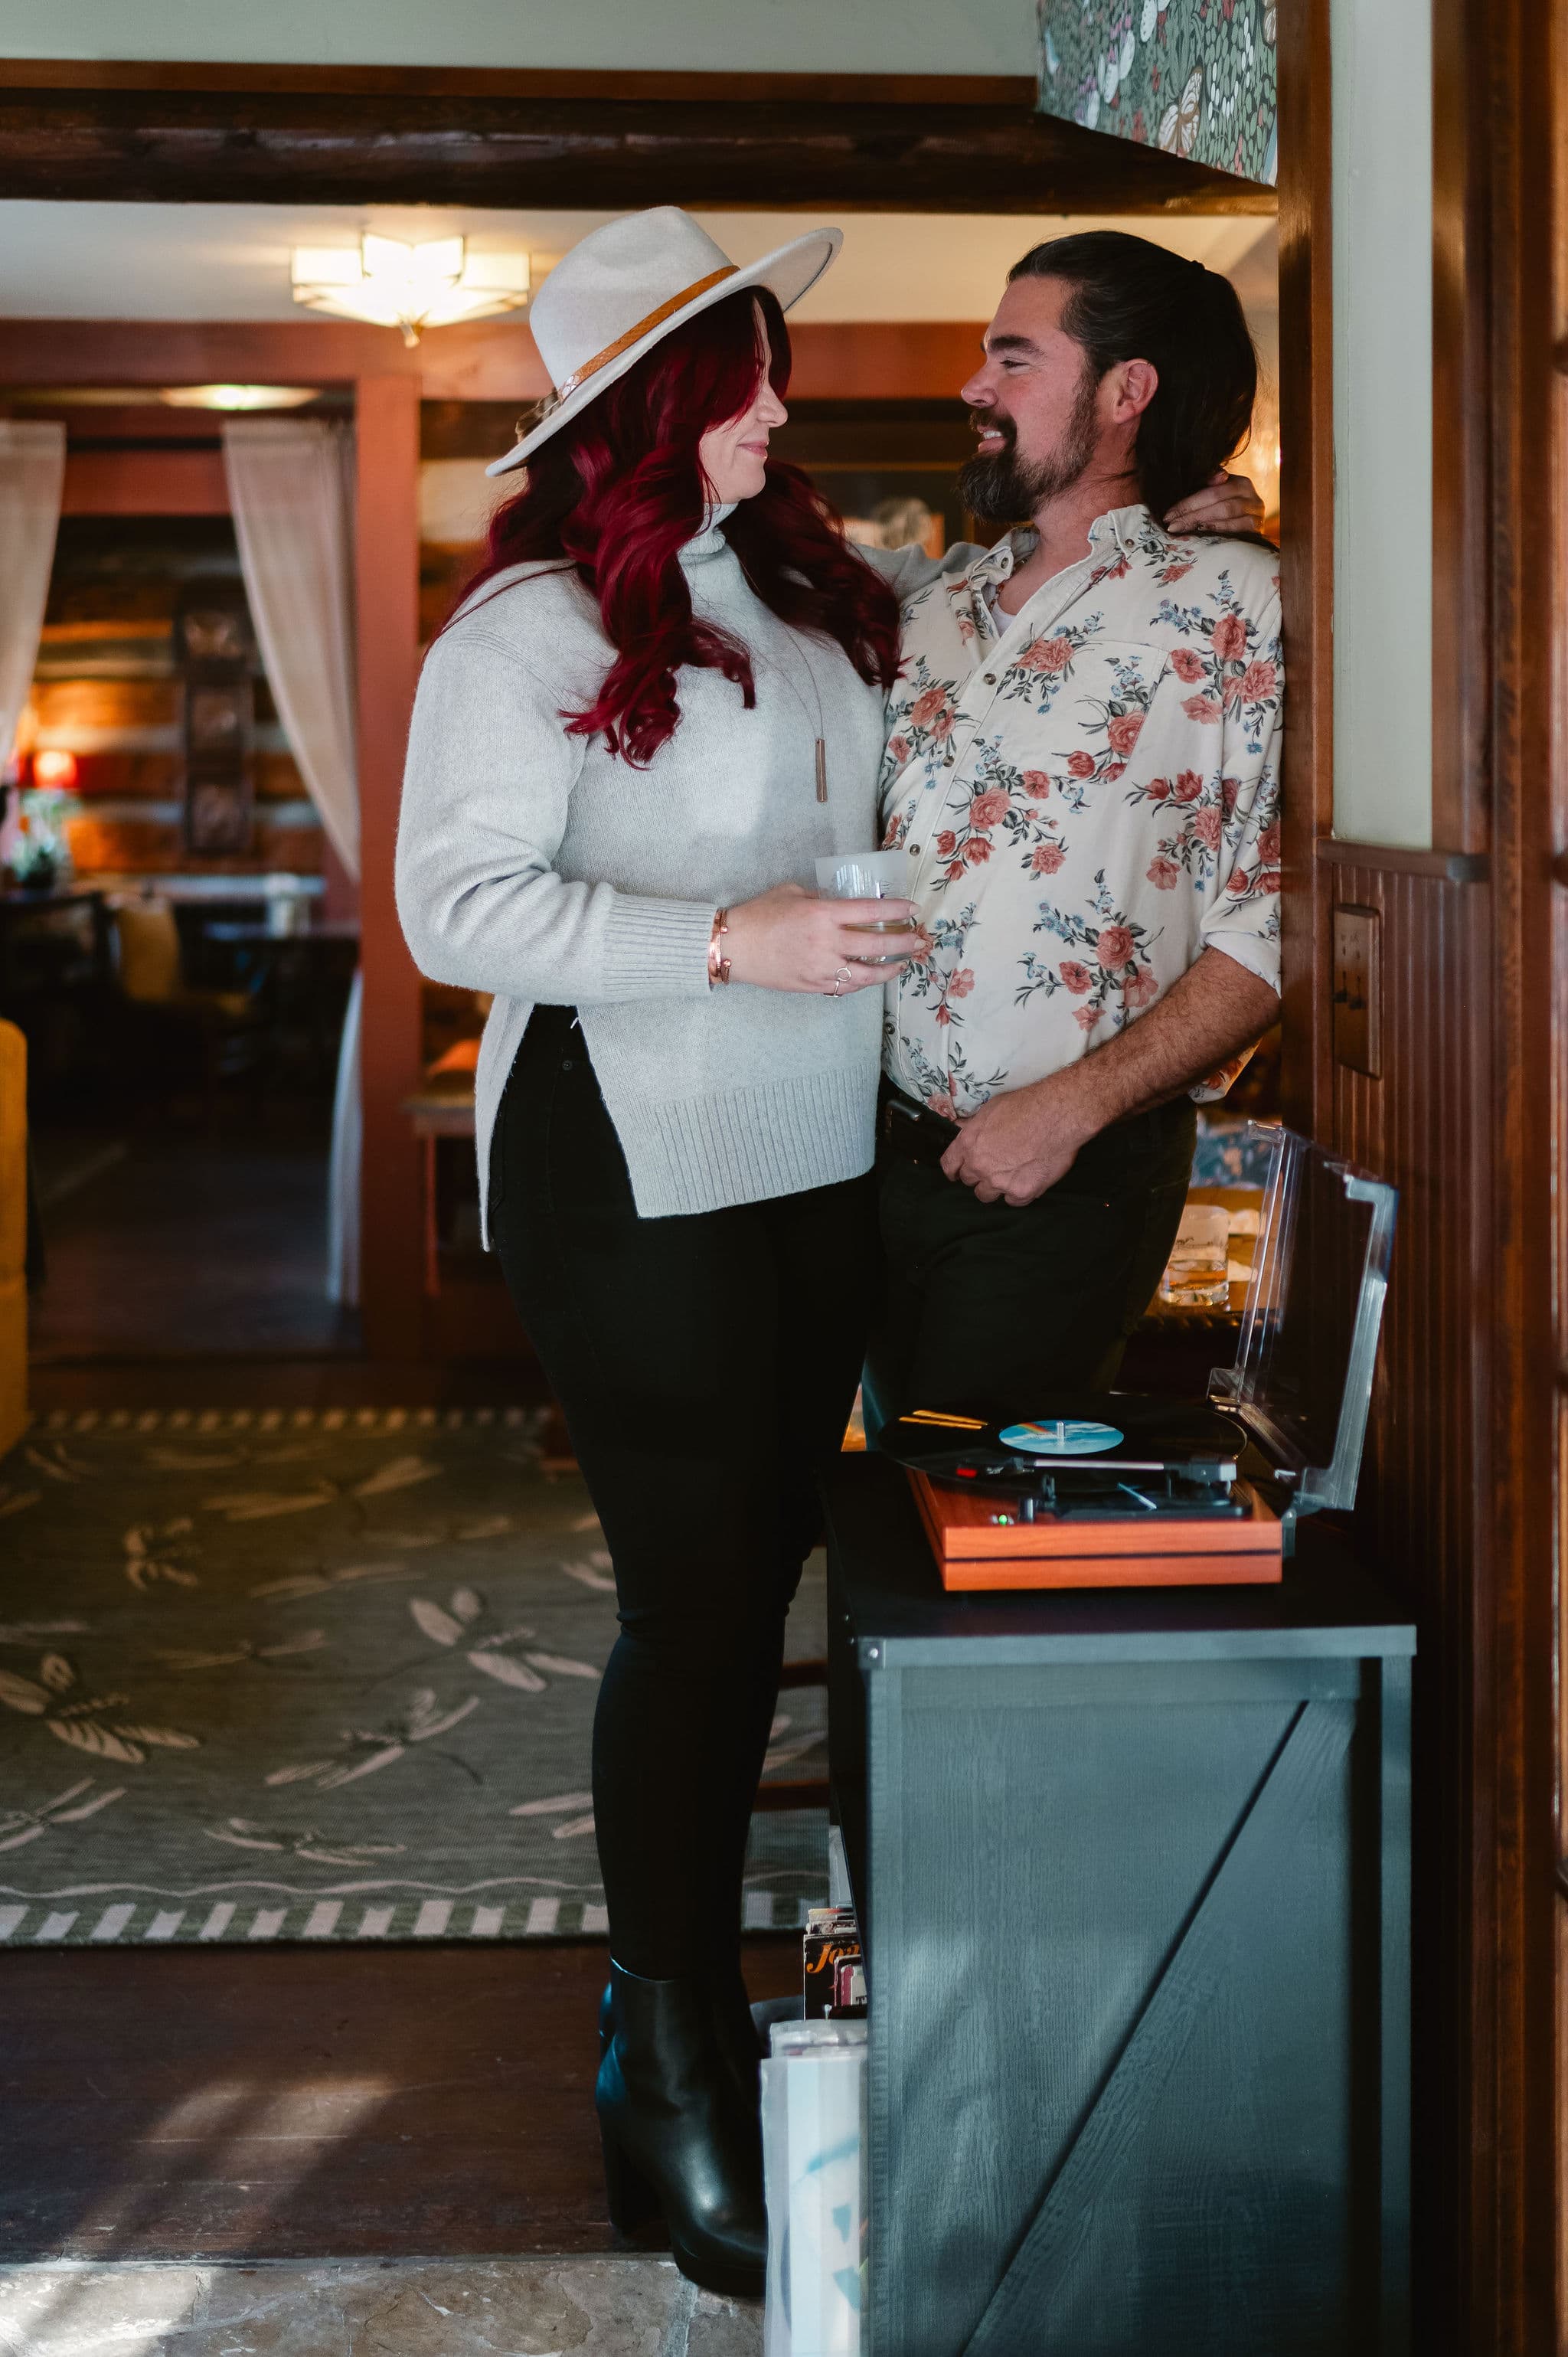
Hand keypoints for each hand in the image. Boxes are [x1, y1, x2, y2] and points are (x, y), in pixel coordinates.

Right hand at [724, 882, 924, 994]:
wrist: (734, 947)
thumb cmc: (759, 914)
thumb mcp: (793, 893)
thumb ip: (822, 899)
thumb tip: (842, 906)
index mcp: (823, 915)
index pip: (870, 913)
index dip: (896, 911)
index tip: (913, 909)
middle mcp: (827, 943)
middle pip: (877, 946)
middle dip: (904, 943)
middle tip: (919, 940)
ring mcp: (821, 968)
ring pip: (866, 974)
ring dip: (889, 969)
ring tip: (901, 964)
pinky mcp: (813, 986)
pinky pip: (846, 986)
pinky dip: (862, 982)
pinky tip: (870, 976)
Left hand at [940, 1073, 1094, 1205]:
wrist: (1057, 1115)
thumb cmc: (1026, 1106)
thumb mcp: (991, 1109)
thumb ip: (974, 1125)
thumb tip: (961, 1127)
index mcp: (969, 1144)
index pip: (949, 1165)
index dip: (953, 1170)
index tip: (957, 1173)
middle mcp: (980, 1166)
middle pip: (970, 1181)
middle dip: (979, 1175)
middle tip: (994, 1167)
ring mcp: (1000, 1181)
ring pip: (987, 1195)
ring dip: (995, 1187)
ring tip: (1009, 1175)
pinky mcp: (1022, 1191)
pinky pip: (1013, 1201)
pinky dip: (1018, 1193)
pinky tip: (1026, 1179)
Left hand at [1164, 468, 1266, 537]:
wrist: (1248, 533)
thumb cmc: (1224, 513)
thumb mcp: (1216, 497)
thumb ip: (1208, 486)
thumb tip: (1218, 476)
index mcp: (1240, 483)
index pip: (1211, 490)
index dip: (1188, 502)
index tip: (1168, 514)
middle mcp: (1251, 495)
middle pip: (1217, 502)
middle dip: (1191, 514)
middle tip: (1172, 525)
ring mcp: (1257, 512)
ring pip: (1227, 513)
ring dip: (1202, 522)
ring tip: (1182, 530)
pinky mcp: (1258, 529)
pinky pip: (1238, 529)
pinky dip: (1219, 531)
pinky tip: (1203, 536)